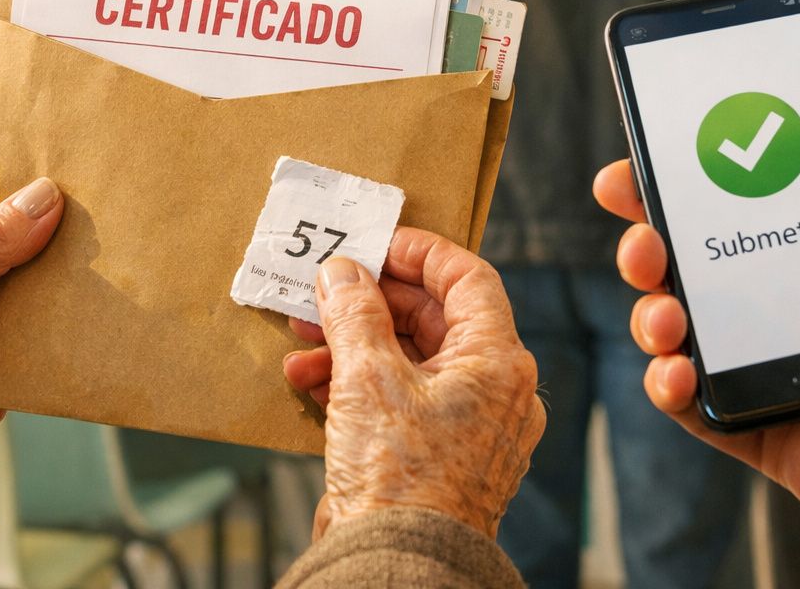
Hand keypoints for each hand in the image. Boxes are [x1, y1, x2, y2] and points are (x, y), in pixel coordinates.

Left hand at [0, 178, 62, 519]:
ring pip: (26, 285)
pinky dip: (57, 326)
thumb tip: (42, 199)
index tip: (57, 173)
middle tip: (89, 216)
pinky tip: (87, 309)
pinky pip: (37, 332)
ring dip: (53, 281)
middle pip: (7, 241)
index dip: (9, 187)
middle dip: (42, 236)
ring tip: (97, 258)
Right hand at [282, 228, 544, 539]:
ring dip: (352, 344)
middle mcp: (492, 390)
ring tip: (302, 342)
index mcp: (498, 362)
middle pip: (433, 318)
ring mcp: (466, 425)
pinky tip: (309, 383)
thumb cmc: (401, 479)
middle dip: (369, 304)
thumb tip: (344, 272)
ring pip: (409, 360)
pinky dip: (356, 385)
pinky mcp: (436, 454)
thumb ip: (355, 313)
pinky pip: (400, 399)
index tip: (375, 244)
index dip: (420, 253)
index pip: (468, 278)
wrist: (396, 563)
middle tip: (324, 290)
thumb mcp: (368, 377)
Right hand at [594, 106, 799, 572]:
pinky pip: (699, 411)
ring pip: (684, 335)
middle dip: (648, 246)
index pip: (748, 215)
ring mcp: (781, 377)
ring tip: (663, 312)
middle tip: (641, 238)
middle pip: (697, 270)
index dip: (690, 189)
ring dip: (652, 313)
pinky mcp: (771, 436)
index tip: (646, 166)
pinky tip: (675, 370)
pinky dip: (669, 387)